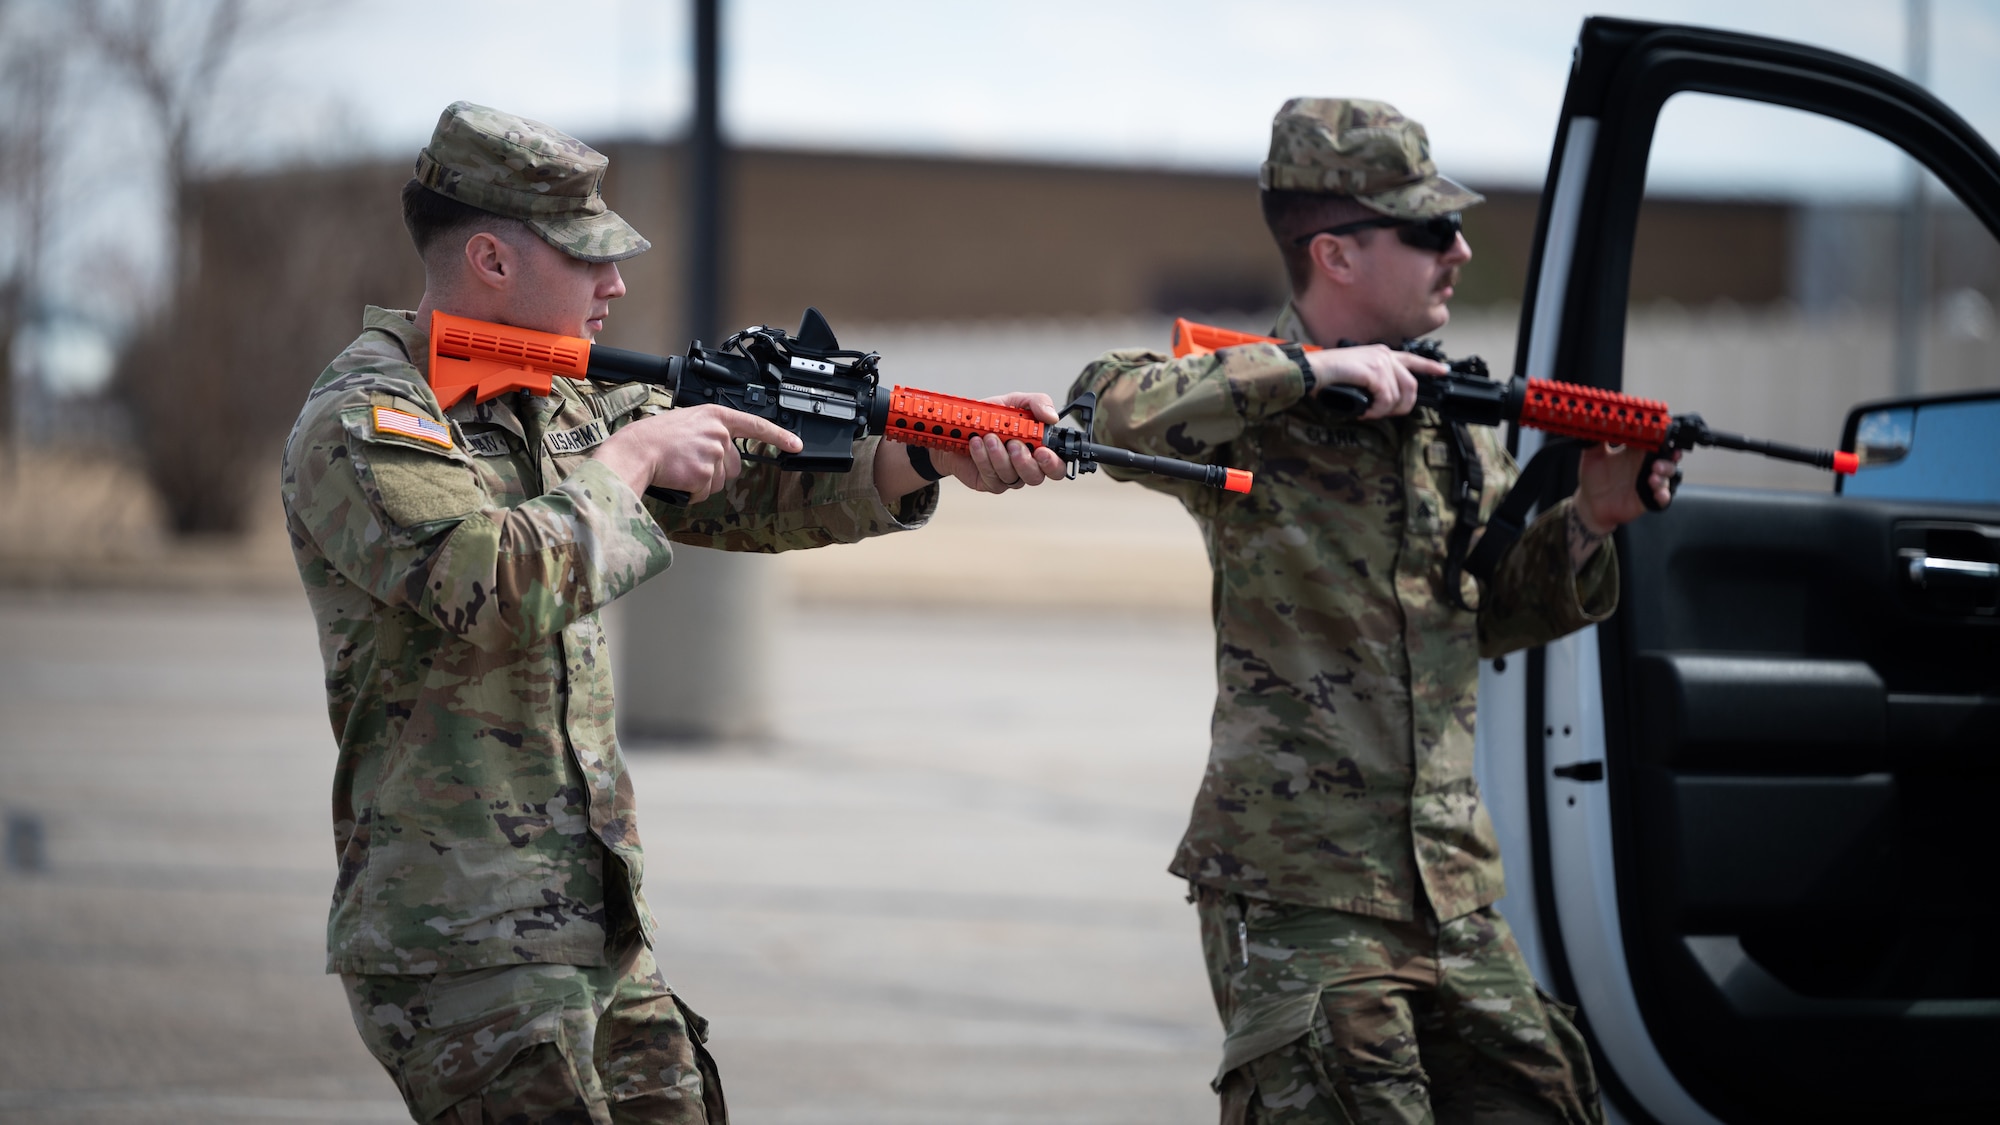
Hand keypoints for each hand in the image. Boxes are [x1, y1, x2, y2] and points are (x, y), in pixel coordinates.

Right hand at [591, 404, 801, 503]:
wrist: (636, 451)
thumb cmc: (654, 437)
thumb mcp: (688, 422)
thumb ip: (711, 431)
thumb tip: (723, 450)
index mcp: (715, 416)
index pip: (756, 426)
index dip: (779, 436)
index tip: (796, 444)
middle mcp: (719, 434)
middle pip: (734, 465)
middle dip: (716, 470)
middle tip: (689, 462)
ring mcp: (713, 454)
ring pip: (720, 481)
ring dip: (702, 481)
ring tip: (680, 467)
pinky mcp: (705, 475)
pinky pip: (705, 493)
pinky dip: (692, 492)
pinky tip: (677, 478)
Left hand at [928, 392, 1069, 493]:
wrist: (957, 426)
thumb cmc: (991, 416)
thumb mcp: (1015, 402)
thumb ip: (1037, 403)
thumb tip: (1052, 417)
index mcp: (1039, 449)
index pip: (1057, 466)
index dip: (1053, 464)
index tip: (1042, 451)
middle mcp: (1026, 466)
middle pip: (1036, 477)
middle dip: (1024, 462)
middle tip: (1013, 444)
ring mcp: (1007, 477)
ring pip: (1011, 477)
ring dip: (999, 456)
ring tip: (988, 437)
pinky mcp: (988, 482)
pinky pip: (990, 476)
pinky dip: (983, 458)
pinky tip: (976, 444)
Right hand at [1305, 344, 1444, 418]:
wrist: (1312, 370)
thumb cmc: (1327, 376)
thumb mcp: (1357, 376)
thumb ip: (1374, 383)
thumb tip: (1382, 401)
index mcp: (1381, 354)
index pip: (1412, 359)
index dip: (1429, 366)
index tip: (1443, 371)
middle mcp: (1384, 355)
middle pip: (1411, 385)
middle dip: (1401, 406)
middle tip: (1383, 413)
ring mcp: (1380, 362)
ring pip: (1399, 395)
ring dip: (1384, 410)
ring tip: (1368, 411)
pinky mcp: (1374, 372)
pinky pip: (1386, 399)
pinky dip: (1376, 410)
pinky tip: (1364, 410)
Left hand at [1574, 444, 1683, 534]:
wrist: (1590, 504)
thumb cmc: (1593, 478)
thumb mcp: (1592, 456)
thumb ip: (1597, 440)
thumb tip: (1598, 422)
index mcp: (1634, 452)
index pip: (1653, 439)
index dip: (1661, 436)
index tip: (1663, 433)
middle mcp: (1644, 465)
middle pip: (1667, 455)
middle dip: (1671, 454)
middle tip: (1663, 456)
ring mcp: (1648, 481)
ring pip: (1669, 474)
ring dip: (1666, 472)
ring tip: (1654, 475)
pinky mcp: (1648, 497)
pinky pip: (1663, 496)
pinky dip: (1664, 495)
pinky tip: (1658, 493)